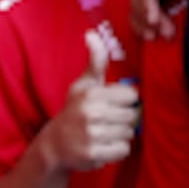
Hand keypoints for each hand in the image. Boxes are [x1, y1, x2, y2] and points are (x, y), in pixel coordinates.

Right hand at [38, 32, 137, 172]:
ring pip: (129, 133)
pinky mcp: (94, 154)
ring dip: (120, 134)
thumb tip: (92, 33)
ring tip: (104, 133)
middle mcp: (92, 113)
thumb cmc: (74, 110)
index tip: (112, 104)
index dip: (125, 100)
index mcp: (92, 94)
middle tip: (108, 120)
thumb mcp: (84, 84)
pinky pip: (123, 150)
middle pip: (133, 116)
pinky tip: (103, 145)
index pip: (132, 95)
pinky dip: (117, 149)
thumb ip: (96, 60)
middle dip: (123, 118)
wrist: (55, 144)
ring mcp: (92, 135)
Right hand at [129, 0, 188, 40]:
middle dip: (150, 18)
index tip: (153, 19)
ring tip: (158, 36)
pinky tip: (151, 34)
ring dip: (145, 25)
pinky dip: (144, 26)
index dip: (147, 4)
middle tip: (166, 32)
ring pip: (137, 9)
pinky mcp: (151, 0)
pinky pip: (140, 14)